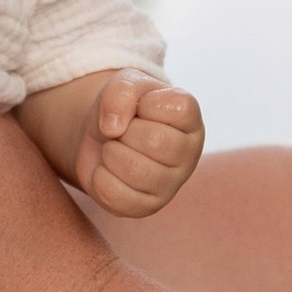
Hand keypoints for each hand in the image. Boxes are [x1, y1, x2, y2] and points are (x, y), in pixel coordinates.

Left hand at [76, 74, 204, 218]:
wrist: (101, 135)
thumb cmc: (123, 108)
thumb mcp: (124, 84)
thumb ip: (122, 91)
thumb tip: (113, 129)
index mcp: (190, 119)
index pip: (179, 109)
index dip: (147, 104)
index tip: (141, 106)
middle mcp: (188, 153)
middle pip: (155, 142)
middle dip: (125, 131)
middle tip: (122, 131)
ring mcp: (170, 184)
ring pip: (136, 171)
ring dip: (111, 154)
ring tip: (114, 149)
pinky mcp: (147, 206)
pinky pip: (118, 197)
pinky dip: (100, 178)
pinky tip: (107, 169)